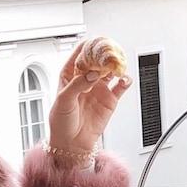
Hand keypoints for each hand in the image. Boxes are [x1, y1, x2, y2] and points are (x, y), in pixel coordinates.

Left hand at [50, 42, 129, 164]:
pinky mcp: (110, 99)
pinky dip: (125, 80)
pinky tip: (124, 78)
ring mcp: (98, 88)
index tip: (95, 43)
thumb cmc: (61, 122)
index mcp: (70, 74)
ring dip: (115, 65)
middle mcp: (85, 78)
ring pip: (110, 70)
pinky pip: (120, 86)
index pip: (80, 54)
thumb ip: (77, 85)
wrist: (72, 144)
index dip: (88, 46)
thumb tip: (90, 74)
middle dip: (104, 53)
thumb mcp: (63, 100)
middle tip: (109, 51)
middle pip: (97, 59)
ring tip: (118, 64)